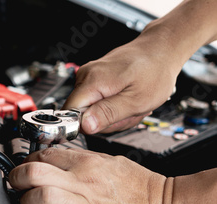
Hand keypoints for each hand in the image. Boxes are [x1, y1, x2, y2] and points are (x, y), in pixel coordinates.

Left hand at [9, 148, 168, 203]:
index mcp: (87, 163)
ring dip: (26, 200)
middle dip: (17, 178)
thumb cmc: (141, 190)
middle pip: (35, 171)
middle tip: (15, 185)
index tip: (22, 170)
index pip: (44, 154)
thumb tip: (57, 163)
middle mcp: (84, 180)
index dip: (26, 161)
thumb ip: (81, 163)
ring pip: (43, 194)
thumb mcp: (110, 163)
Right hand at [63, 36, 179, 133]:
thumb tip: (85, 126)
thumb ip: (108, 113)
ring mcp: (89, 76)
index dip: (87, 125)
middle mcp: (85, 76)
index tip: (109, 121)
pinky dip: (112, 106)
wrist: (161, 49)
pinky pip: (95, 102)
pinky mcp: (94, 78)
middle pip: (81, 115)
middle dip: (105, 121)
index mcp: (93, 81)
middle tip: (128, 111)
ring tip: (130, 103)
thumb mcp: (136, 100)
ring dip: (111, 114)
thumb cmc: (154, 71)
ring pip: (89, 111)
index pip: (70, 113)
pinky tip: (125, 98)